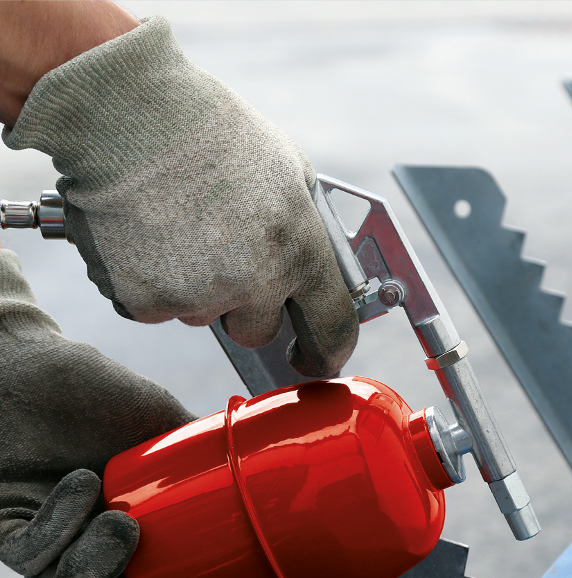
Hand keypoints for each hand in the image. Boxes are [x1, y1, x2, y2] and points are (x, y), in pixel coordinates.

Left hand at [0, 247, 221, 577]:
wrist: (35, 361)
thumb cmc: (100, 393)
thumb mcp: (168, 430)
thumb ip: (208, 460)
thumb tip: (273, 470)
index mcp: (131, 540)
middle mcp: (85, 550)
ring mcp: (46, 543)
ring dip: (100, 566)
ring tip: (123, 525)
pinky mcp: (5, 528)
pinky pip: (32, 555)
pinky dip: (60, 525)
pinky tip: (81, 484)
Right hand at [2, 11, 357, 377]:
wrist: (129, 114)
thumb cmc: (212, 130)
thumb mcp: (288, 168)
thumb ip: (306, 224)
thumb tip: (316, 261)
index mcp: (300, 251)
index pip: (332, 329)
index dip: (327, 353)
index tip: (315, 360)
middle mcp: (255, 283)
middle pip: (256, 331)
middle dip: (244, 306)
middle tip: (223, 258)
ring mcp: (198, 296)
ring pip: (201, 316)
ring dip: (194, 287)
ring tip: (178, 225)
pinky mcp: (145, 302)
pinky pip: (154, 308)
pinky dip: (149, 281)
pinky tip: (145, 234)